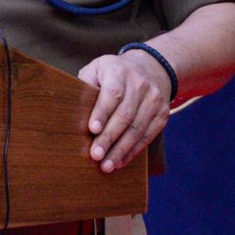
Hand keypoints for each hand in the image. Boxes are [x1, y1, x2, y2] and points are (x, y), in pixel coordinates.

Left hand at [78, 50, 172, 173]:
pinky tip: (120, 161)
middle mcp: (140, 84)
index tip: (92, 129)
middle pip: (125, 115)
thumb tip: (72, 110)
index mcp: (119, 71)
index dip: (102, 112)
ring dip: (121, 150)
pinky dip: (133, 151)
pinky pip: (147, 136)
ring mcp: (154, 99)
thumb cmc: (113, 73)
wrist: (150, 68)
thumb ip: (85, 85)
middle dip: (109, 137)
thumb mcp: (97, 70)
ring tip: (106, 165)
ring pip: (137, 128)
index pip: (112, 93)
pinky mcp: (162, 114)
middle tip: (95, 155)